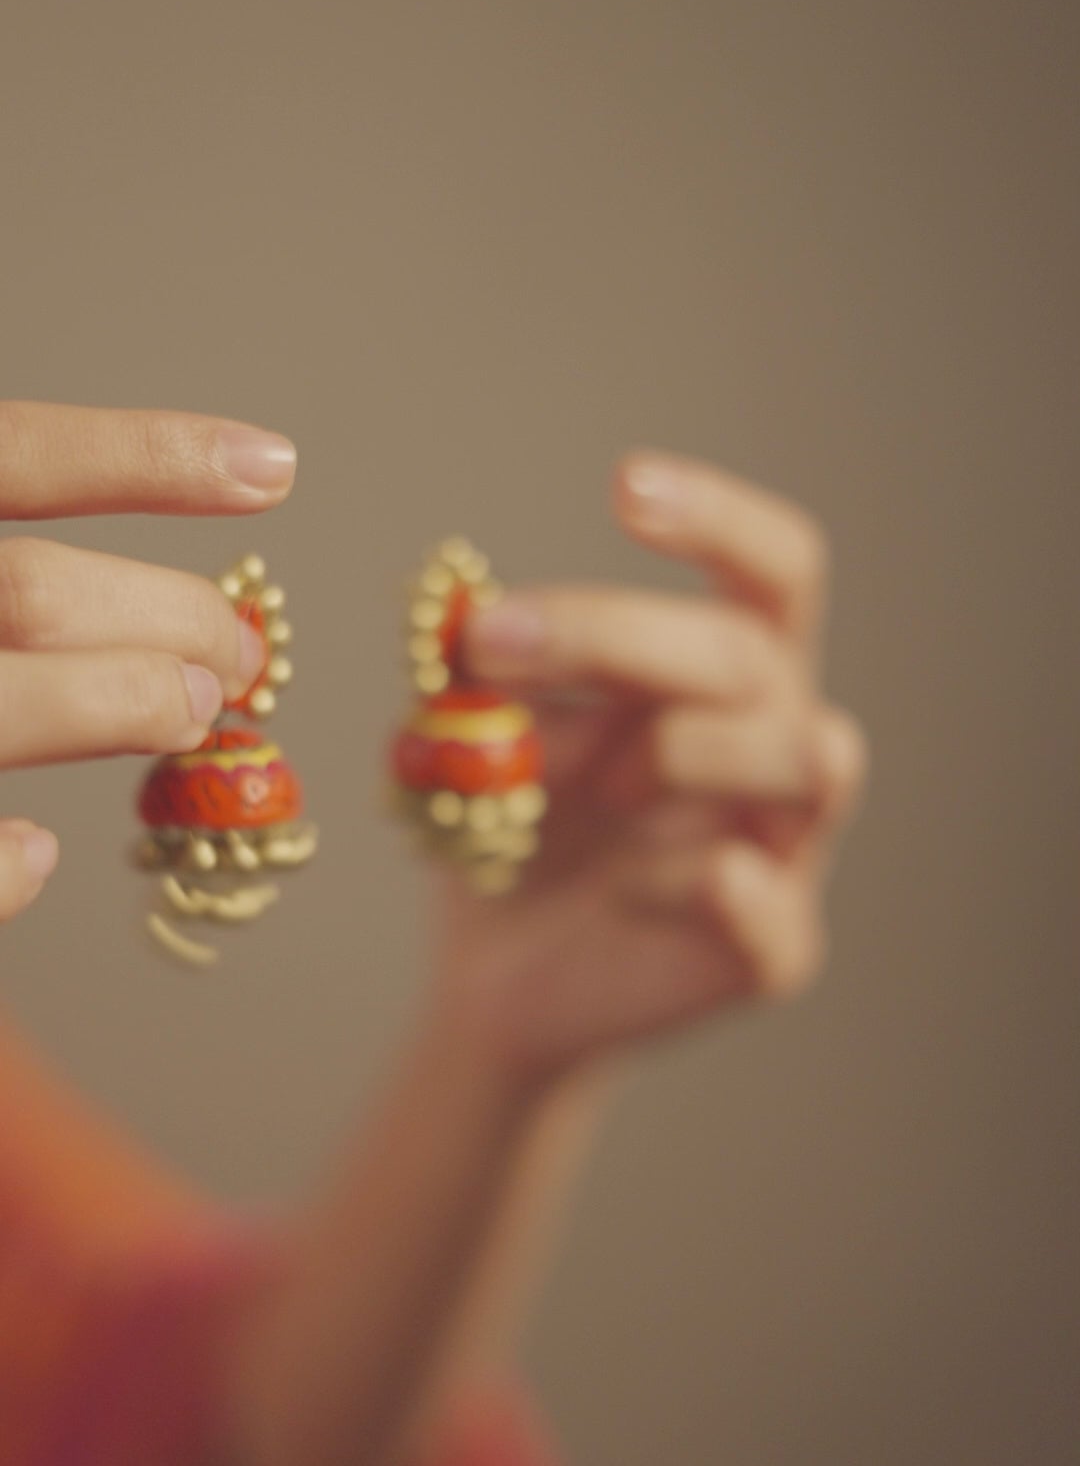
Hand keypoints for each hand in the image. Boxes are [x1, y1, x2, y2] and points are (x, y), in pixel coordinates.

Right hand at [0, 400, 295, 922]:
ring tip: (189, 717)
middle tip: (240, 657)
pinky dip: (4, 864)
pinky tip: (42, 855)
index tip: (278, 468)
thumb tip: (157, 597)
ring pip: (5, 702)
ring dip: (118, 711)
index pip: (10, 455)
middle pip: (31, 592)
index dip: (142, 455)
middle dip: (162, 621)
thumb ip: (15, 586)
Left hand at [432, 450, 867, 1077]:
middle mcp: (780, 745)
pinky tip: (618, 890)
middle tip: (493, 643)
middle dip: (617, 634)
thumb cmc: (510, 833)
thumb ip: (482, 671)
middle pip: (754, 653)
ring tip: (596, 790)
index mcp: (728, 675)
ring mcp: (792, 849)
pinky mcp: (776, 947)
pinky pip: (764, 899)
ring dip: (683, 750)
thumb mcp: (480, 734)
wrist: (495, 979)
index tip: (623, 486)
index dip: (720, 517)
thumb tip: (458, 607)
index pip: (774, 569)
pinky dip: (681, 881)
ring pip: (816, 756)